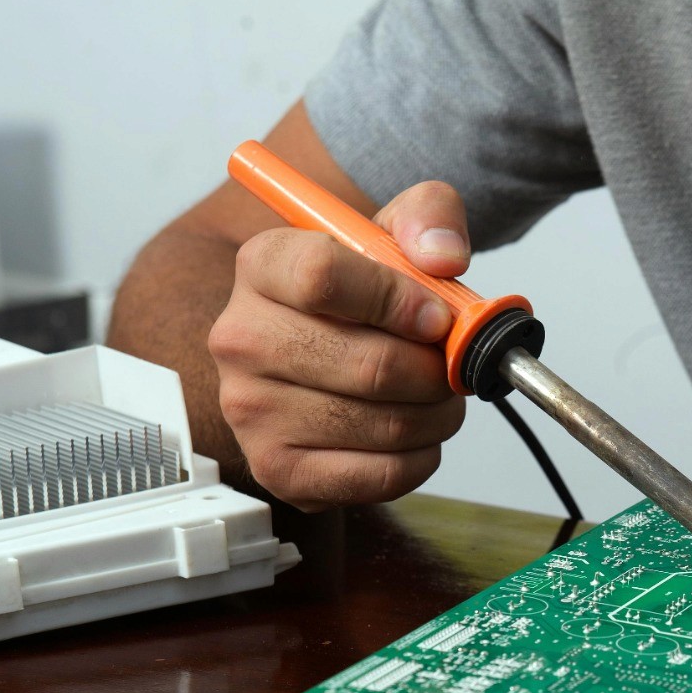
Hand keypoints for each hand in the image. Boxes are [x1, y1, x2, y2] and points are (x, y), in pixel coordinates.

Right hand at [208, 182, 471, 509]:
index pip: (324, 277)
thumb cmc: (362, 291)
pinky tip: (413, 434)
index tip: (438, 317)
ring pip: (386, 424)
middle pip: (371, 367)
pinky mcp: (278, 468)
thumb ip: (429, 217)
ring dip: (437, 414)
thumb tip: (443, 256)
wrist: (323, 340)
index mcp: (264, 265)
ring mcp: (251, 410)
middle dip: (436, 371)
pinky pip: (380, 475)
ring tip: (435, 396)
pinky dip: (421, 457)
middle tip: (450, 366)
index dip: (399, 302)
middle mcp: (242, 338)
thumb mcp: (395, 230)